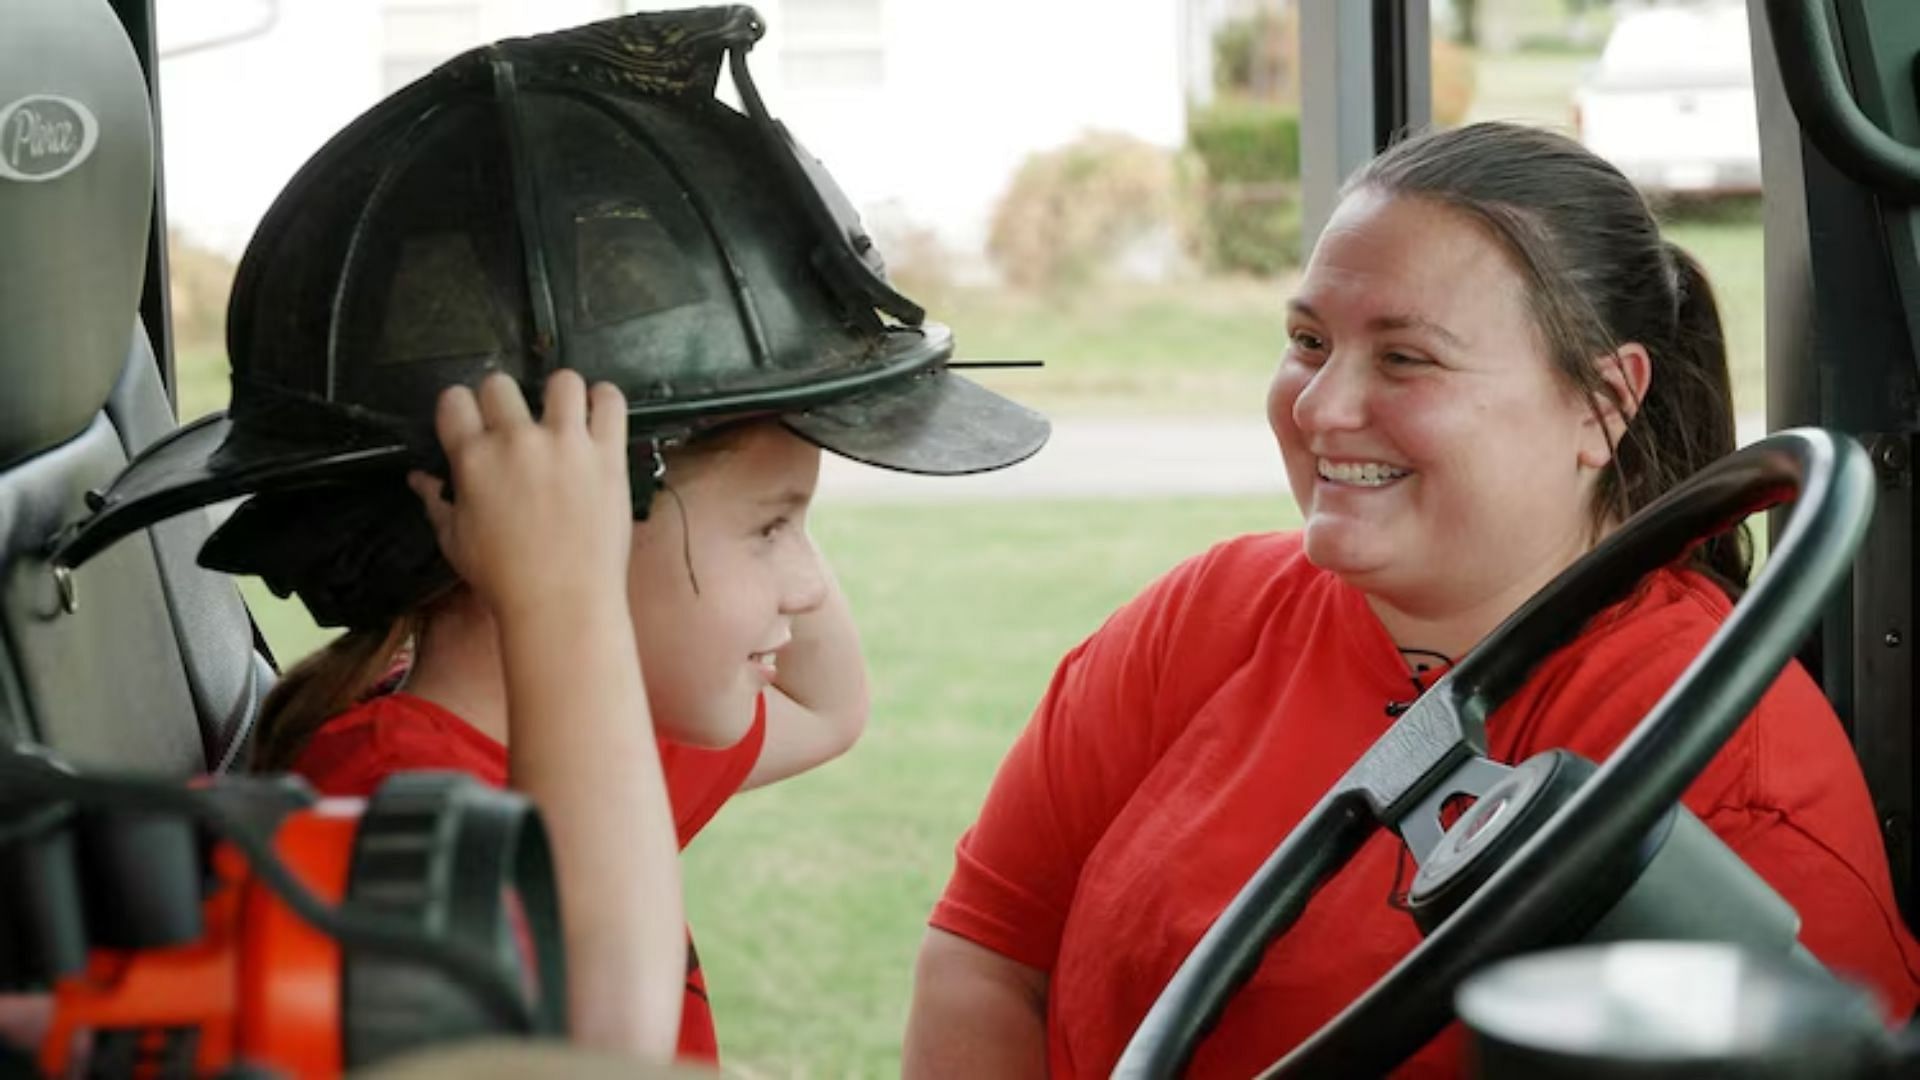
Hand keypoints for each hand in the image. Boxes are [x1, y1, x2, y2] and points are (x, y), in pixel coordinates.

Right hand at [407, 371, 631, 621]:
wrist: (562, 601)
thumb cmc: (503, 578)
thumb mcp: (455, 541)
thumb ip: (436, 502)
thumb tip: (419, 478)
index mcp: (473, 458)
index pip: (453, 400)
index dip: (460, 409)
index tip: (472, 424)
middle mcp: (517, 441)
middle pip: (500, 384)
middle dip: (502, 401)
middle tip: (515, 428)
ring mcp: (566, 444)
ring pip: (561, 381)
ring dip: (557, 396)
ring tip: (562, 418)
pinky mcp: (607, 454)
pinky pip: (610, 403)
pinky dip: (604, 401)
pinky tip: (597, 415)